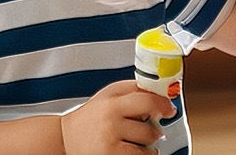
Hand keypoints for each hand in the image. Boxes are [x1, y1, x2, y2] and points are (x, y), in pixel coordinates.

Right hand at [60, 80, 174, 154]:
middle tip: (150, 128)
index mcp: (113, 103)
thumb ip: (135, 88)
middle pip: (150, 130)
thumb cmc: (92, 114)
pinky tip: (136, 151)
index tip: (170, 110)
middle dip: (155, 130)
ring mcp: (109, 145)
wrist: (65, 138)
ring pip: (146, 149)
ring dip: (150, 147)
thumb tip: (162, 91)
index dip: (164, 106)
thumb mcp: (111, 93)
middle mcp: (111, 124)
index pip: (148, 102)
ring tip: (141, 141)